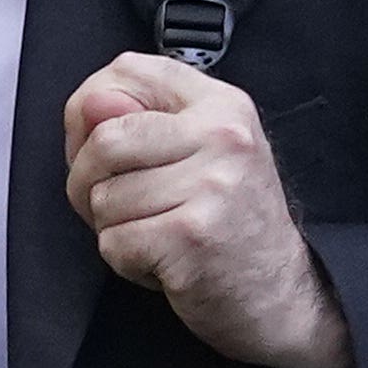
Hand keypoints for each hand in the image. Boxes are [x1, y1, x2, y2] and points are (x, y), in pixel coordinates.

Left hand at [63, 52, 352, 367]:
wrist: (280, 297)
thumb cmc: (230, 225)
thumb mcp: (199, 155)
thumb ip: (139, 122)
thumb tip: (87, 105)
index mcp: (222, 104)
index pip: (130, 70)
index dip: (93, 103)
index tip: (97, 141)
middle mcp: (223, 135)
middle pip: (105, 138)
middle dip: (89, 181)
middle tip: (120, 207)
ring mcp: (211, 185)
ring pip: (103, 197)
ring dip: (114, 229)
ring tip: (157, 235)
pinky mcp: (192, 235)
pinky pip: (114, 242)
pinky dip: (126, 262)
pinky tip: (162, 262)